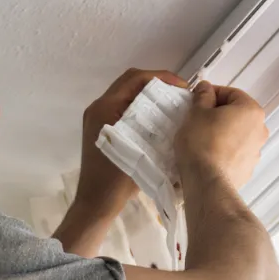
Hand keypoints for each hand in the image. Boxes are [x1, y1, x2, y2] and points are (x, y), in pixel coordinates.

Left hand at [75, 68, 188, 217]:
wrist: (96, 202)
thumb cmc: (118, 180)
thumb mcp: (142, 150)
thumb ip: (157, 125)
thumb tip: (179, 108)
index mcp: (106, 108)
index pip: (136, 78)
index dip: (162, 78)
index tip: (183, 88)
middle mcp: (98, 107)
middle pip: (130, 81)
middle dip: (157, 82)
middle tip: (179, 93)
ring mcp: (96, 116)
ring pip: (126, 92)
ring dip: (148, 92)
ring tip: (171, 102)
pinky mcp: (99, 126)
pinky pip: (121, 104)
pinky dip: (139, 104)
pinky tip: (156, 116)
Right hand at [175, 81, 268, 188]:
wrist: (207, 182)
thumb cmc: (201, 142)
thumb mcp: (196, 112)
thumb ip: (203, 96)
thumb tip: (206, 88)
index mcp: (251, 110)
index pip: (232, 93)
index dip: (212, 93)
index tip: (197, 100)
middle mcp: (260, 129)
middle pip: (237, 114)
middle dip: (218, 114)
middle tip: (198, 119)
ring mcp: (256, 151)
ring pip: (237, 134)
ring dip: (222, 132)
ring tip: (201, 139)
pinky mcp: (248, 169)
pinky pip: (235, 152)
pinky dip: (224, 150)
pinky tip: (208, 155)